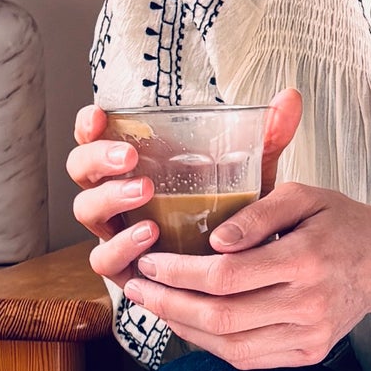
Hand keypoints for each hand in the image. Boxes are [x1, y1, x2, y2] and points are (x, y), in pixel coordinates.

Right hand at [68, 90, 303, 311]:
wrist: (238, 273)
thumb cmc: (231, 213)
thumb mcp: (248, 173)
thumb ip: (266, 138)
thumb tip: (290, 98)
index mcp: (134, 164)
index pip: (95, 136)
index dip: (88, 124)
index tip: (99, 114)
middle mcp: (116, 194)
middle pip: (80, 170)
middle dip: (98, 159)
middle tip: (129, 156)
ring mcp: (116, 231)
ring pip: (86, 212)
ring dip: (110, 198)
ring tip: (145, 192)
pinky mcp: (125, 268)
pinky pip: (104, 260)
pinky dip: (122, 247)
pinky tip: (150, 236)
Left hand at [120, 177, 370, 369]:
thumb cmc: (340, 222)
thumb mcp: (304, 195)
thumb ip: (258, 212)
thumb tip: (214, 242)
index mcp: (306, 260)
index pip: (227, 276)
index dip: (179, 272)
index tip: (149, 261)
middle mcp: (309, 305)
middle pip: (222, 317)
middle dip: (169, 304)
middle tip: (136, 288)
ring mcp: (311, 337)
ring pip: (230, 346)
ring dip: (182, 328)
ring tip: (154, 305)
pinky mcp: (309, 355)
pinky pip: (248, 359)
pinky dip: (211, 345)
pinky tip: (188, 323)